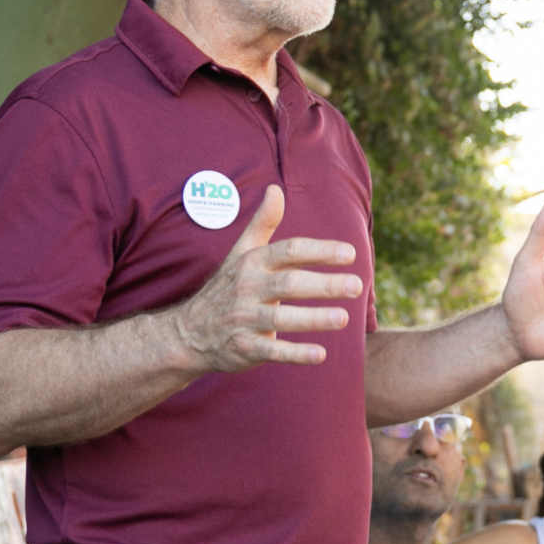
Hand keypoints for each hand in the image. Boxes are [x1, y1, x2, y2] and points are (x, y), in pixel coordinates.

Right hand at [170, 186, 363, 370]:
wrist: (187, 332)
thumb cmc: (225, 287)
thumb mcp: (240, 252)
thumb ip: (262, 222)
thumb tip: (275, 188)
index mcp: (253, 262)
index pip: (290, 251)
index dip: (320, 251)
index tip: (350, 253)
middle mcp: (248, 288)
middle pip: (290, 283)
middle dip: (324, 284)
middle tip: (357, 286)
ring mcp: (245, 319)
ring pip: (282, 317)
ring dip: (314, 318)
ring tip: (344, 318)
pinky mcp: (244, 347)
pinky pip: (272, 350)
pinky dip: (295, 354)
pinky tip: (321, 354)